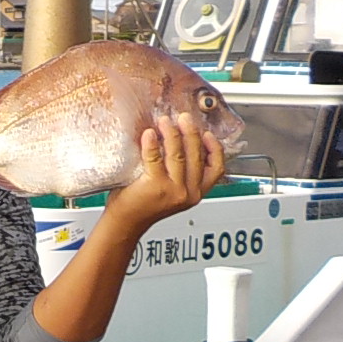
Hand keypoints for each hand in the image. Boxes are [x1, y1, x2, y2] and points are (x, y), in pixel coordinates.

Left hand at [102, 112, 226, 236]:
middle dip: (190, 133)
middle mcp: (188, 192)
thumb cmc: (143, 204)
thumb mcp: (172, 191)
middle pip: (196, 156)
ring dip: (172, 133)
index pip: (216, 168)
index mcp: (196, 192)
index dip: (215, 148)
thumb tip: (181, 142)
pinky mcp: (155, 186)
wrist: (125, 222)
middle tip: (183, 118)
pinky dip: (152, 143)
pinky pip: (155, 158)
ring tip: (164, 121)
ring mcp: (173, 190)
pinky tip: (149, 134)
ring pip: (178, 154)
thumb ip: (181, 173)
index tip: (207, 133)